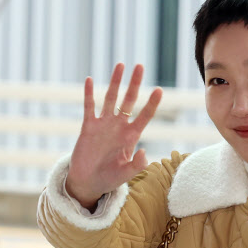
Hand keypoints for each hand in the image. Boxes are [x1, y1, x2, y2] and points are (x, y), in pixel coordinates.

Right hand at [66, 63, 161, 208]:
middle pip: (129, 100)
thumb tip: (145, 152)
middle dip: (134, 84)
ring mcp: (103, 125)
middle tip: (140, 66)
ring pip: (110, 98)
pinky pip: (89, 107)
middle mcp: (119, 127)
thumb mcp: (125, 175)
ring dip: (115, 82)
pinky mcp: (88, 127)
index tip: (159, 90)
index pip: (144, 116)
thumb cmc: (109, 180)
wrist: (88, 183)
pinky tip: (89, 80)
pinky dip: (89, 94)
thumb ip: (136, 165)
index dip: (152, 104)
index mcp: (131, 137)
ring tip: (121, 65)